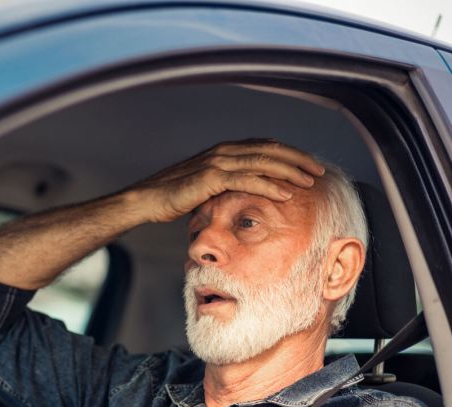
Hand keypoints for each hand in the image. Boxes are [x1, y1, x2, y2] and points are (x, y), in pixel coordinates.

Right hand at [125, 139, 325, 222]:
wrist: (148, 199)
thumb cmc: (174, 196)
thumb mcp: (205, 186)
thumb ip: (225, 184)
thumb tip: (243, 196)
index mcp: (224, 150)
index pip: (265, 146)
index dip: (290, 154)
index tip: (308, 165)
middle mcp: (224, 151)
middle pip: (270, 150)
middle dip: (298, 159)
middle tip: (319, 171)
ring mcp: (218, 162)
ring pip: (263, 162)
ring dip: (290, 171)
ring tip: (310, 182)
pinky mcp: (212, 177)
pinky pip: (248, 179)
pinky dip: (270, 186)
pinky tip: (286, 194)